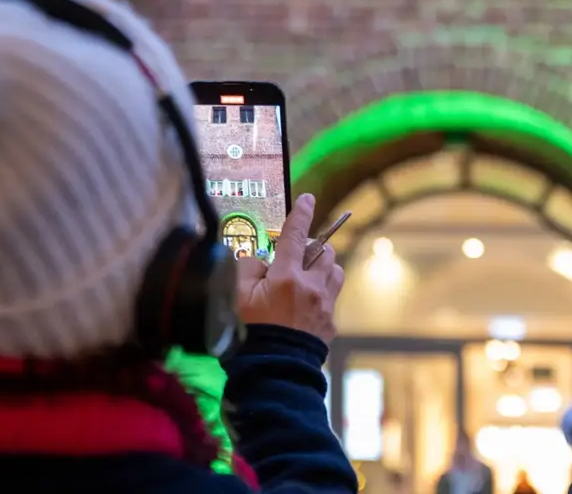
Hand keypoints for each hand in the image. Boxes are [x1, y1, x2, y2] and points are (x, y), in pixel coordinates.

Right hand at [235, 193, 344, 343]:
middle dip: (313, 246)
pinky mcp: (330, 323)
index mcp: (287, 277)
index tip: (308, 198)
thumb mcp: (236, 297)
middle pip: (324, 251)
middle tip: (295, 255)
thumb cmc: (249, 335)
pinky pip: (332, 298)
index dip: (301, 213)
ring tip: (307, 275)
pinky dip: (322, 293)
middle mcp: (312, 287)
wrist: (271, 373)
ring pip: (335, 271)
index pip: (296, 235)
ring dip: (323, 267)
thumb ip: (247, 269)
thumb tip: (260, 262)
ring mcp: (325, 305)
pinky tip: (306, 304)